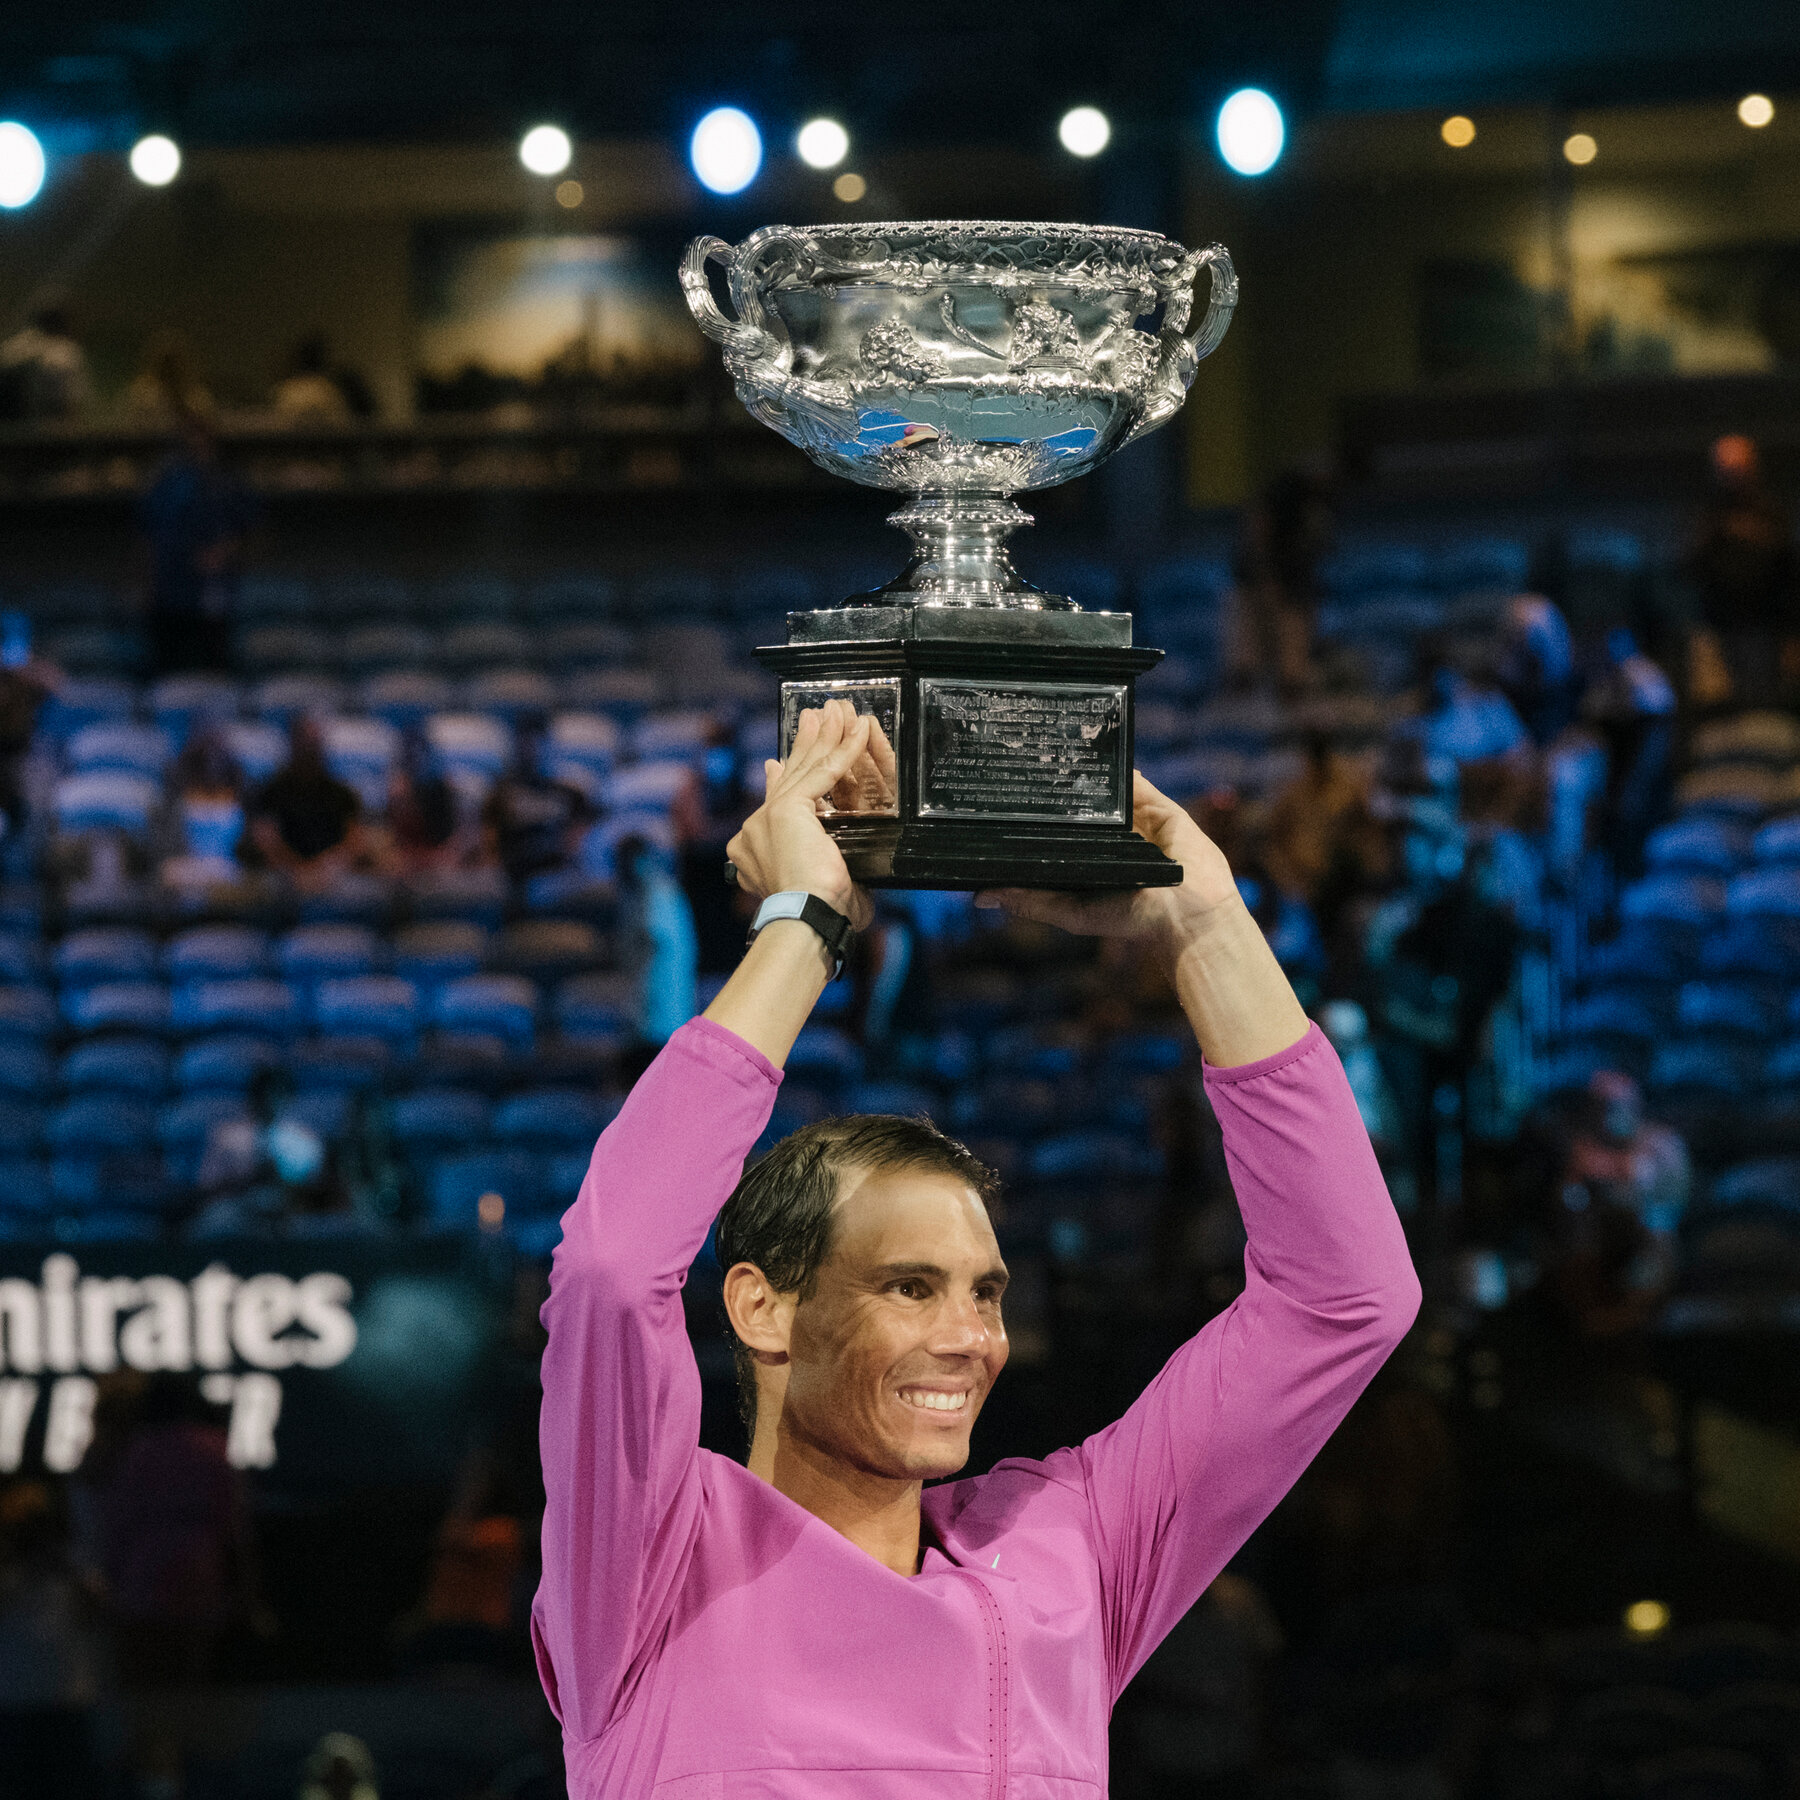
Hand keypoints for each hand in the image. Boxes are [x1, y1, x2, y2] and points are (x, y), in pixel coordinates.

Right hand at [726, 699, 875, 928]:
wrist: (804, 921)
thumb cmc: (819, 919)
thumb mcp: (822, 890)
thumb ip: (826, 871)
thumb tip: (846, 875)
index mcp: (754, 850)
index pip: (773, 805)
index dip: (781, 778)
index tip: (778, 763)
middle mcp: (755, 830)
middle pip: (788, 778)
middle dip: (804, 745)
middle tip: (815, 717)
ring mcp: (768, 818)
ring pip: (804, 770)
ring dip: (825, 738)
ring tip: (837, 711)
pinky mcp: (787, 809)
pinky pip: (823, 772)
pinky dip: (843, 750)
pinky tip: (857, 729)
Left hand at [975, 772, 1242, 963]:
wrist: (1186, 915)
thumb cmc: (1131, 919)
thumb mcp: (1072, 912)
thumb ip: (1030, 901)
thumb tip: (979, 897)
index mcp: (1090, 858)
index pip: (1056, 831)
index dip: (1033, 817)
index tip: (1001, 800)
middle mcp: (1111, 837)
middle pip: (1078, 805)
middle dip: (1055, 787)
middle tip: (1022, 764)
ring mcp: (1136, 820)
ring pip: (1105, 790)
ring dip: (1084, 771)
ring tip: (1052, 750)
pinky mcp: (1158, 807)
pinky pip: (1136, 781)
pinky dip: (1118, 766)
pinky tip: (1096, 750)